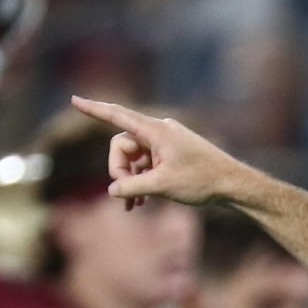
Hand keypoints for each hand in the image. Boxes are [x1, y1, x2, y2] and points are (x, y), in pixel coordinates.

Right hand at [69, 96, 244, 211]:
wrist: (233, 184)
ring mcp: (165, 143)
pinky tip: (140, 203)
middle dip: (119, 171)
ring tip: (132, 207)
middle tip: (125, 196)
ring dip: (130, 181)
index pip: (117, 115)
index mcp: (155, 131)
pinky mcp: (171, 155)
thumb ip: (132, 187)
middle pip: (122, 146)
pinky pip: (147, 164)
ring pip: (134, 159)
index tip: (74, 100)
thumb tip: (112, 190)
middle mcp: (159, 132)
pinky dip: (142, 180)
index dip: (94, 110)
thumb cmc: (201, 180)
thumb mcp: (162, 185)